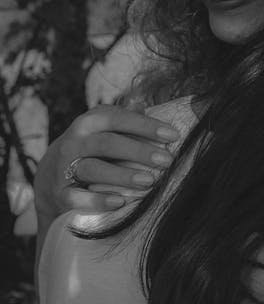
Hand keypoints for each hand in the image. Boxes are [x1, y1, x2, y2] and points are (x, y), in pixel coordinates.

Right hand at [34, 104, 178, 216]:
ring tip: (149, 181)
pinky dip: (97, 200)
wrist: (50, 176)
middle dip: (139, 151)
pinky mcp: (60, 194)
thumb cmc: (90, 147)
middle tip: (167, 160)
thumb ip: (125, 117)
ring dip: (122, 175)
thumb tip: (146, 102)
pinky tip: (120, 201)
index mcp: (89, 122)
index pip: (118, 119)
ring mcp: (65, 168)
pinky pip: (76, 197)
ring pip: (93, 169)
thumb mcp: (103, 127)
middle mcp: (75, 142)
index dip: (146, 126)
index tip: (174, 135)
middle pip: (107, 143)